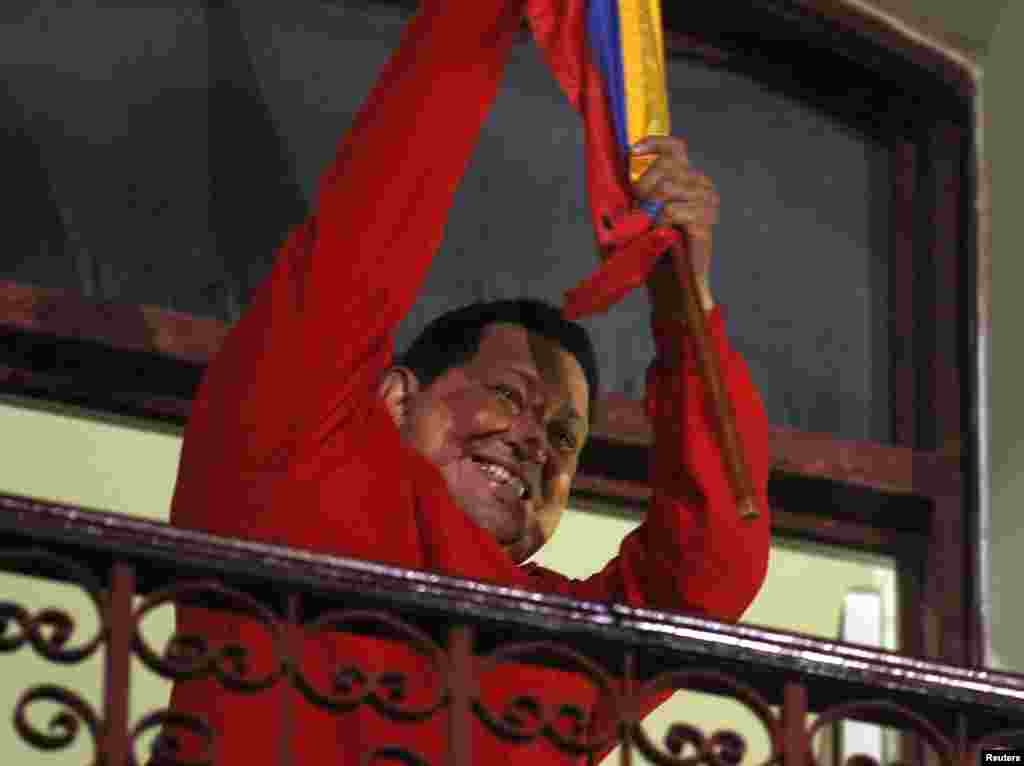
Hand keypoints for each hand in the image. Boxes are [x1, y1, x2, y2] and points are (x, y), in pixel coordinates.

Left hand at [631, 135, 717, 313]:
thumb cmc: (649, 247)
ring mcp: (707, 202)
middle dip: (644, 187)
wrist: (667, 283)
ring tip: (652, 227)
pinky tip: (664, 233)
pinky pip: (672, 210)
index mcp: (685, 178)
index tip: (632, 151)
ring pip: (667, 188)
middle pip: (666, 167)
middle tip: (639, 212)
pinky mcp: (705, 222)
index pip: (675, 148)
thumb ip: (635, 189)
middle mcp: (700, 185)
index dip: (654, 143)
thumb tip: (624, 162)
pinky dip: (661, 221)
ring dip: (651, 208)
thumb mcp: (636, 214)